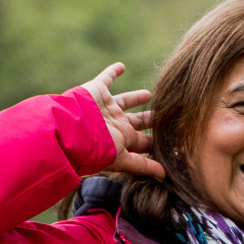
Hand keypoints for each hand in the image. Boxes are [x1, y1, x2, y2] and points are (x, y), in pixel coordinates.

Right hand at [78, 63, 163, 178]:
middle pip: (137, 121)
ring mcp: (106, 107)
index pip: (144, 142)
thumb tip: (166, 177)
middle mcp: (115, 123)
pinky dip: (112, 71)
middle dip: (150, 120)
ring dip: (136, 97)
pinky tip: (121, 66)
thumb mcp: (122, 159)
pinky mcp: (96, 91)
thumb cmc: (95, 148)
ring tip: (149, 94)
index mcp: (123, 139)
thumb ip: (143, 166)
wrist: (70, 130)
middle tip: (166, 115)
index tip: (172, 139)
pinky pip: (106, 78)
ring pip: (125, 101)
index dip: (156, 141)